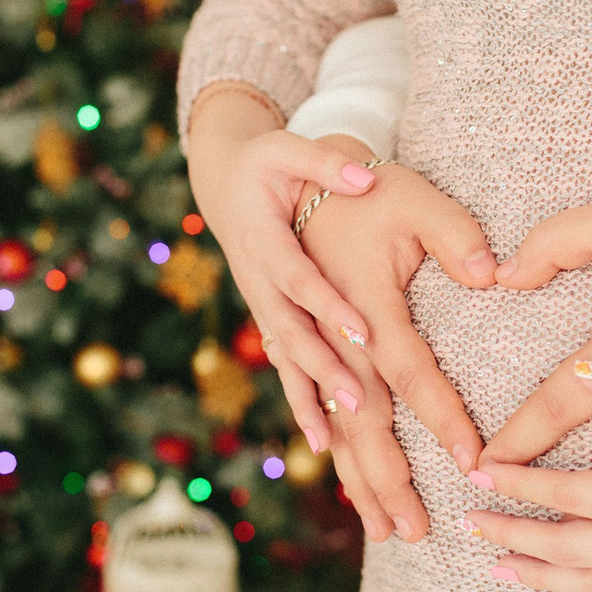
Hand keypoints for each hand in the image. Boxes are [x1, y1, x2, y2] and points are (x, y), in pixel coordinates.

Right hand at [188, 89, 384, 453]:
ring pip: (287, 358)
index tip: (362, 333)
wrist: (224, 182)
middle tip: (357, 400)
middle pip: (291, 331)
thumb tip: (367, 179)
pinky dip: (303, 403)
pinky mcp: (271, 320)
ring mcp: (262, 306)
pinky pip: (286, 367)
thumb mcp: (287, 149)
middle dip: (323, 368)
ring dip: (311, 397)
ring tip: (337, 437)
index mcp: (265, 239)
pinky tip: (322, 442)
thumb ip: (325, 163)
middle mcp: (258, 281)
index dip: (328, 306)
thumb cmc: (264, 162)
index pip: (300, 278)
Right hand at [297, 147, 498, 542]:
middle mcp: (335, 336)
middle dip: (389, 480)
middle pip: (363, 422)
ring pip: (334, 425)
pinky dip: (322, 436)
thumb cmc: (364, 191)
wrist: (287, 178)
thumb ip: (457, 235)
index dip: (441, 416)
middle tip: (414, 532)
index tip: (473, 460)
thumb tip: (493, 275)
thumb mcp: (416, 198)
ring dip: (357, 476)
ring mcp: (310, 343)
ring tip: (381, 528)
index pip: (410, 372)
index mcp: (367, 305)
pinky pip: (307, 400)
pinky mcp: (297, 341)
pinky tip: (328, 462)